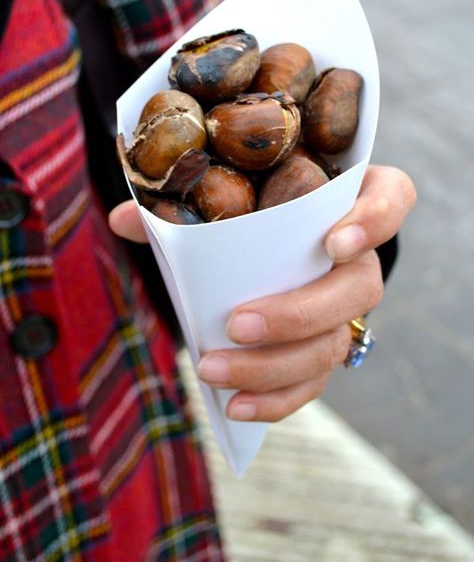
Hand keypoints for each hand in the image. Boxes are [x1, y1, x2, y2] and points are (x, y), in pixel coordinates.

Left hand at [108, 165, 415, 422]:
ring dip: (274, 364)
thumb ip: (184, 206)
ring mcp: (348, 309)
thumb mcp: (232, 201)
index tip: (332, 242)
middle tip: (238, 322)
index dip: (374, 221)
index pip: (392, 200)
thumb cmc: (257, 216)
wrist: (274, 251)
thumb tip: (124, 217)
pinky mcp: (327, 348)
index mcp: (352, 201)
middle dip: (299, 312)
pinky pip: (316, 382)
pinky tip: (234, 405)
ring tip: (214, 368)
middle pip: (359, 287)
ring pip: (333, 343)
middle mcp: (361, 257)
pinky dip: (277, 398)